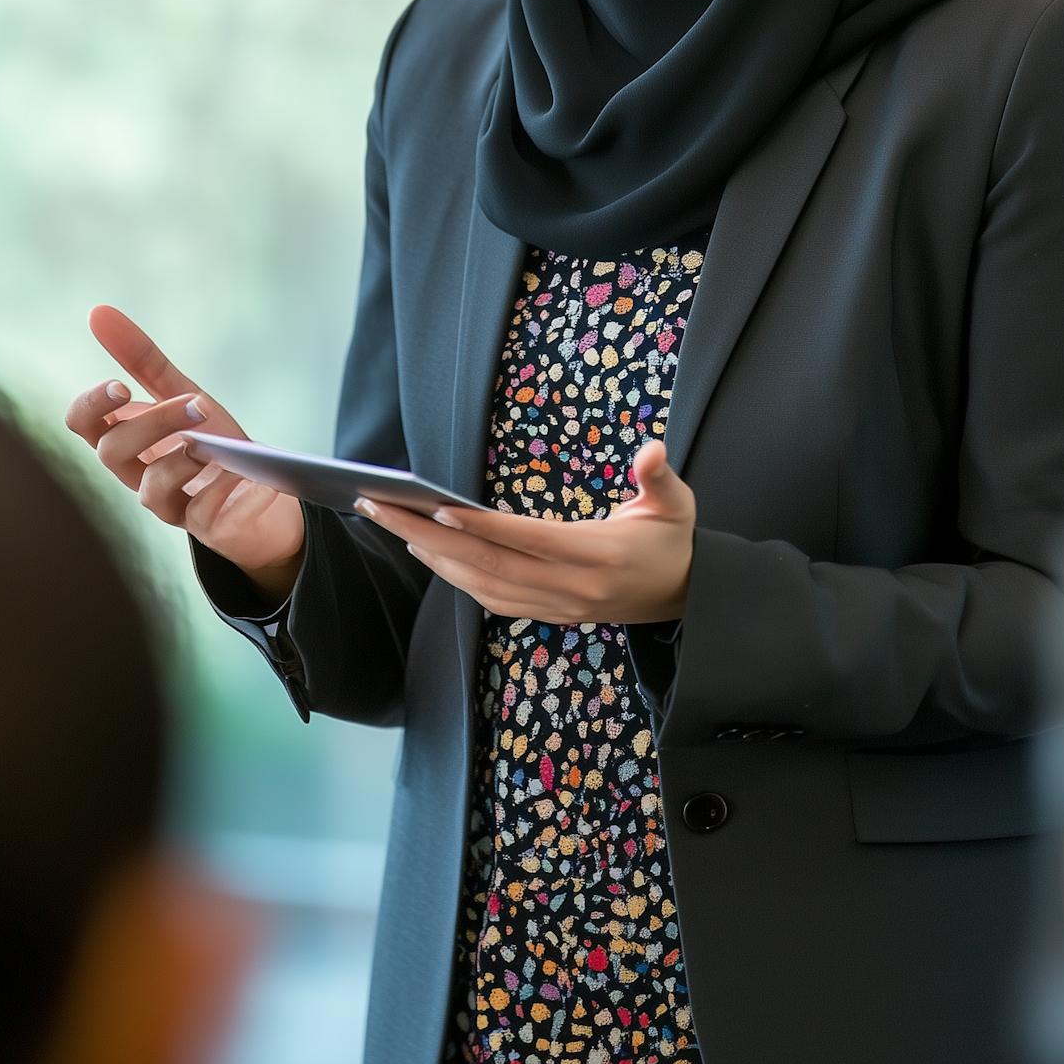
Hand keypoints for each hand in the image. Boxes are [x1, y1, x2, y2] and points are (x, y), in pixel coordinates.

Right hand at [64, 305, 304, 601]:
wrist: (267, 489)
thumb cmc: (217, 443)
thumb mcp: (184, 393)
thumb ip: (143, 359)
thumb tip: (98, 312)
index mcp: (130, 437)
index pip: (84, 422)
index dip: (90, 403)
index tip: (120, 386)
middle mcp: (138, 471)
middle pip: (108, 449)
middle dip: (151, 420)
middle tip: (193, 402)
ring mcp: (163, 501)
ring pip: (144, 482)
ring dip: (180, 448)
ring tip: (211, 434)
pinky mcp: (192, 523)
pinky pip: (180, 505)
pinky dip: (197, 475)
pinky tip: (218, 463)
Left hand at [356, 440, 694, 623]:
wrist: (682, 599)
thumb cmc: (672, 543)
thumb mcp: (677, 505)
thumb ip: (659, 478)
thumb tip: (652, 451)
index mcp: (599, 557)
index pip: (528, 540)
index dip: (482, 526)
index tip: (437, 506)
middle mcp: (570, 588)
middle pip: (487, 564)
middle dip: (428, 536)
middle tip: (381, 505)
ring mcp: (555, 605)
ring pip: (481, 586)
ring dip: (432, 556)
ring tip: (393, 522)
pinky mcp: (546, 612)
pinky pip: (489, 598)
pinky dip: (453, 576)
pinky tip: (429, 551)